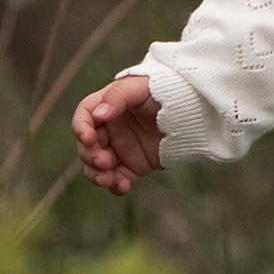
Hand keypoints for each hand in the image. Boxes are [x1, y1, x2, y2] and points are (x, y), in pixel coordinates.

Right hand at [73, 69, 162, 197]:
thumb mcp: (140, 87)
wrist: (193, 110)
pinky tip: (123, 186)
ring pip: (96, 166)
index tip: (87, 137)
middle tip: (103, 161)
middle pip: (86, 146)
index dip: (80, 127)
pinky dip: (115, 185)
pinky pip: (117, 179)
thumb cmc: (165, 90)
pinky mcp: (133, 166)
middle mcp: (110, 129)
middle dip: (90, 155)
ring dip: (97, 174)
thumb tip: (98, 114)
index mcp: (107, 107)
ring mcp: (120, 149)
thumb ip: (118, 97)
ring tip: (108, 179)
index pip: (84, 117)